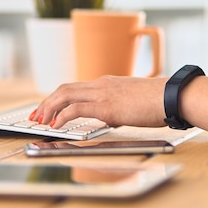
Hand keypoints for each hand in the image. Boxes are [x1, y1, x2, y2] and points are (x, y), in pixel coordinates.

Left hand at [30, 76, 167, 128]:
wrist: (171, 96)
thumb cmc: (157, 100)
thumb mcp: (132, 101)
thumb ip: (117, 107)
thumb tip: (111, 117)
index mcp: (107, 82)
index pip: (75, 87)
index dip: (57, 97)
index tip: (47, 108)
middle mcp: (101, 84)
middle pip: (65, 88)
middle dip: (47, 101)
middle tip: (36, 115)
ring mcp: (103, 93)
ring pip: (65, 95)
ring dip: (49, 107)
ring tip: (41, 120)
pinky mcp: (106, 106)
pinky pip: (76, 109)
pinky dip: (62, 116)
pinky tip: (57, 126)